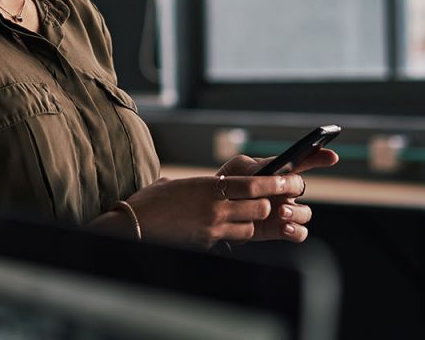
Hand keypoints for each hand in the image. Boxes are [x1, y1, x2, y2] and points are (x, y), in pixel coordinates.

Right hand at [123, 174, 306, 248]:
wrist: (132, 225)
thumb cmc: (150, 202)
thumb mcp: (177, 184)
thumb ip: (200, 186)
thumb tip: (212, 187)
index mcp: (209, 186)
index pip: (254, 184)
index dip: (277, 184)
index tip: (293, 181)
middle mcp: (214, 206)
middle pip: (259, 206)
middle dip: (269, 204)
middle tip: (273, 202)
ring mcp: (211, 228)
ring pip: (250, 226)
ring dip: (252, 221)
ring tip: (245, 216)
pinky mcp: (205, 243)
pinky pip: (232, 239)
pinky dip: (234, 234)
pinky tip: (225, 230)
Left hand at [215, 149, 338, 242]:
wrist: (214, 211)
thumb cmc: (228, 185)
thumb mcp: (236, 170)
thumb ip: (252, 167)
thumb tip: (268, 173)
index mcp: (277, 172)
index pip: (302, 162)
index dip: (319, 157)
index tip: (331, 157)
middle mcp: (285, 191)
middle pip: (301, 187)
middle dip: (294, 187)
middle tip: (283, 189)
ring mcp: (284, 211)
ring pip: (305, 212)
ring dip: (297, 212)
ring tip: (282, 212)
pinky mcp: (279, 230)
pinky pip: (300, 232)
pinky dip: (296, 231)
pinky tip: (285, 228)